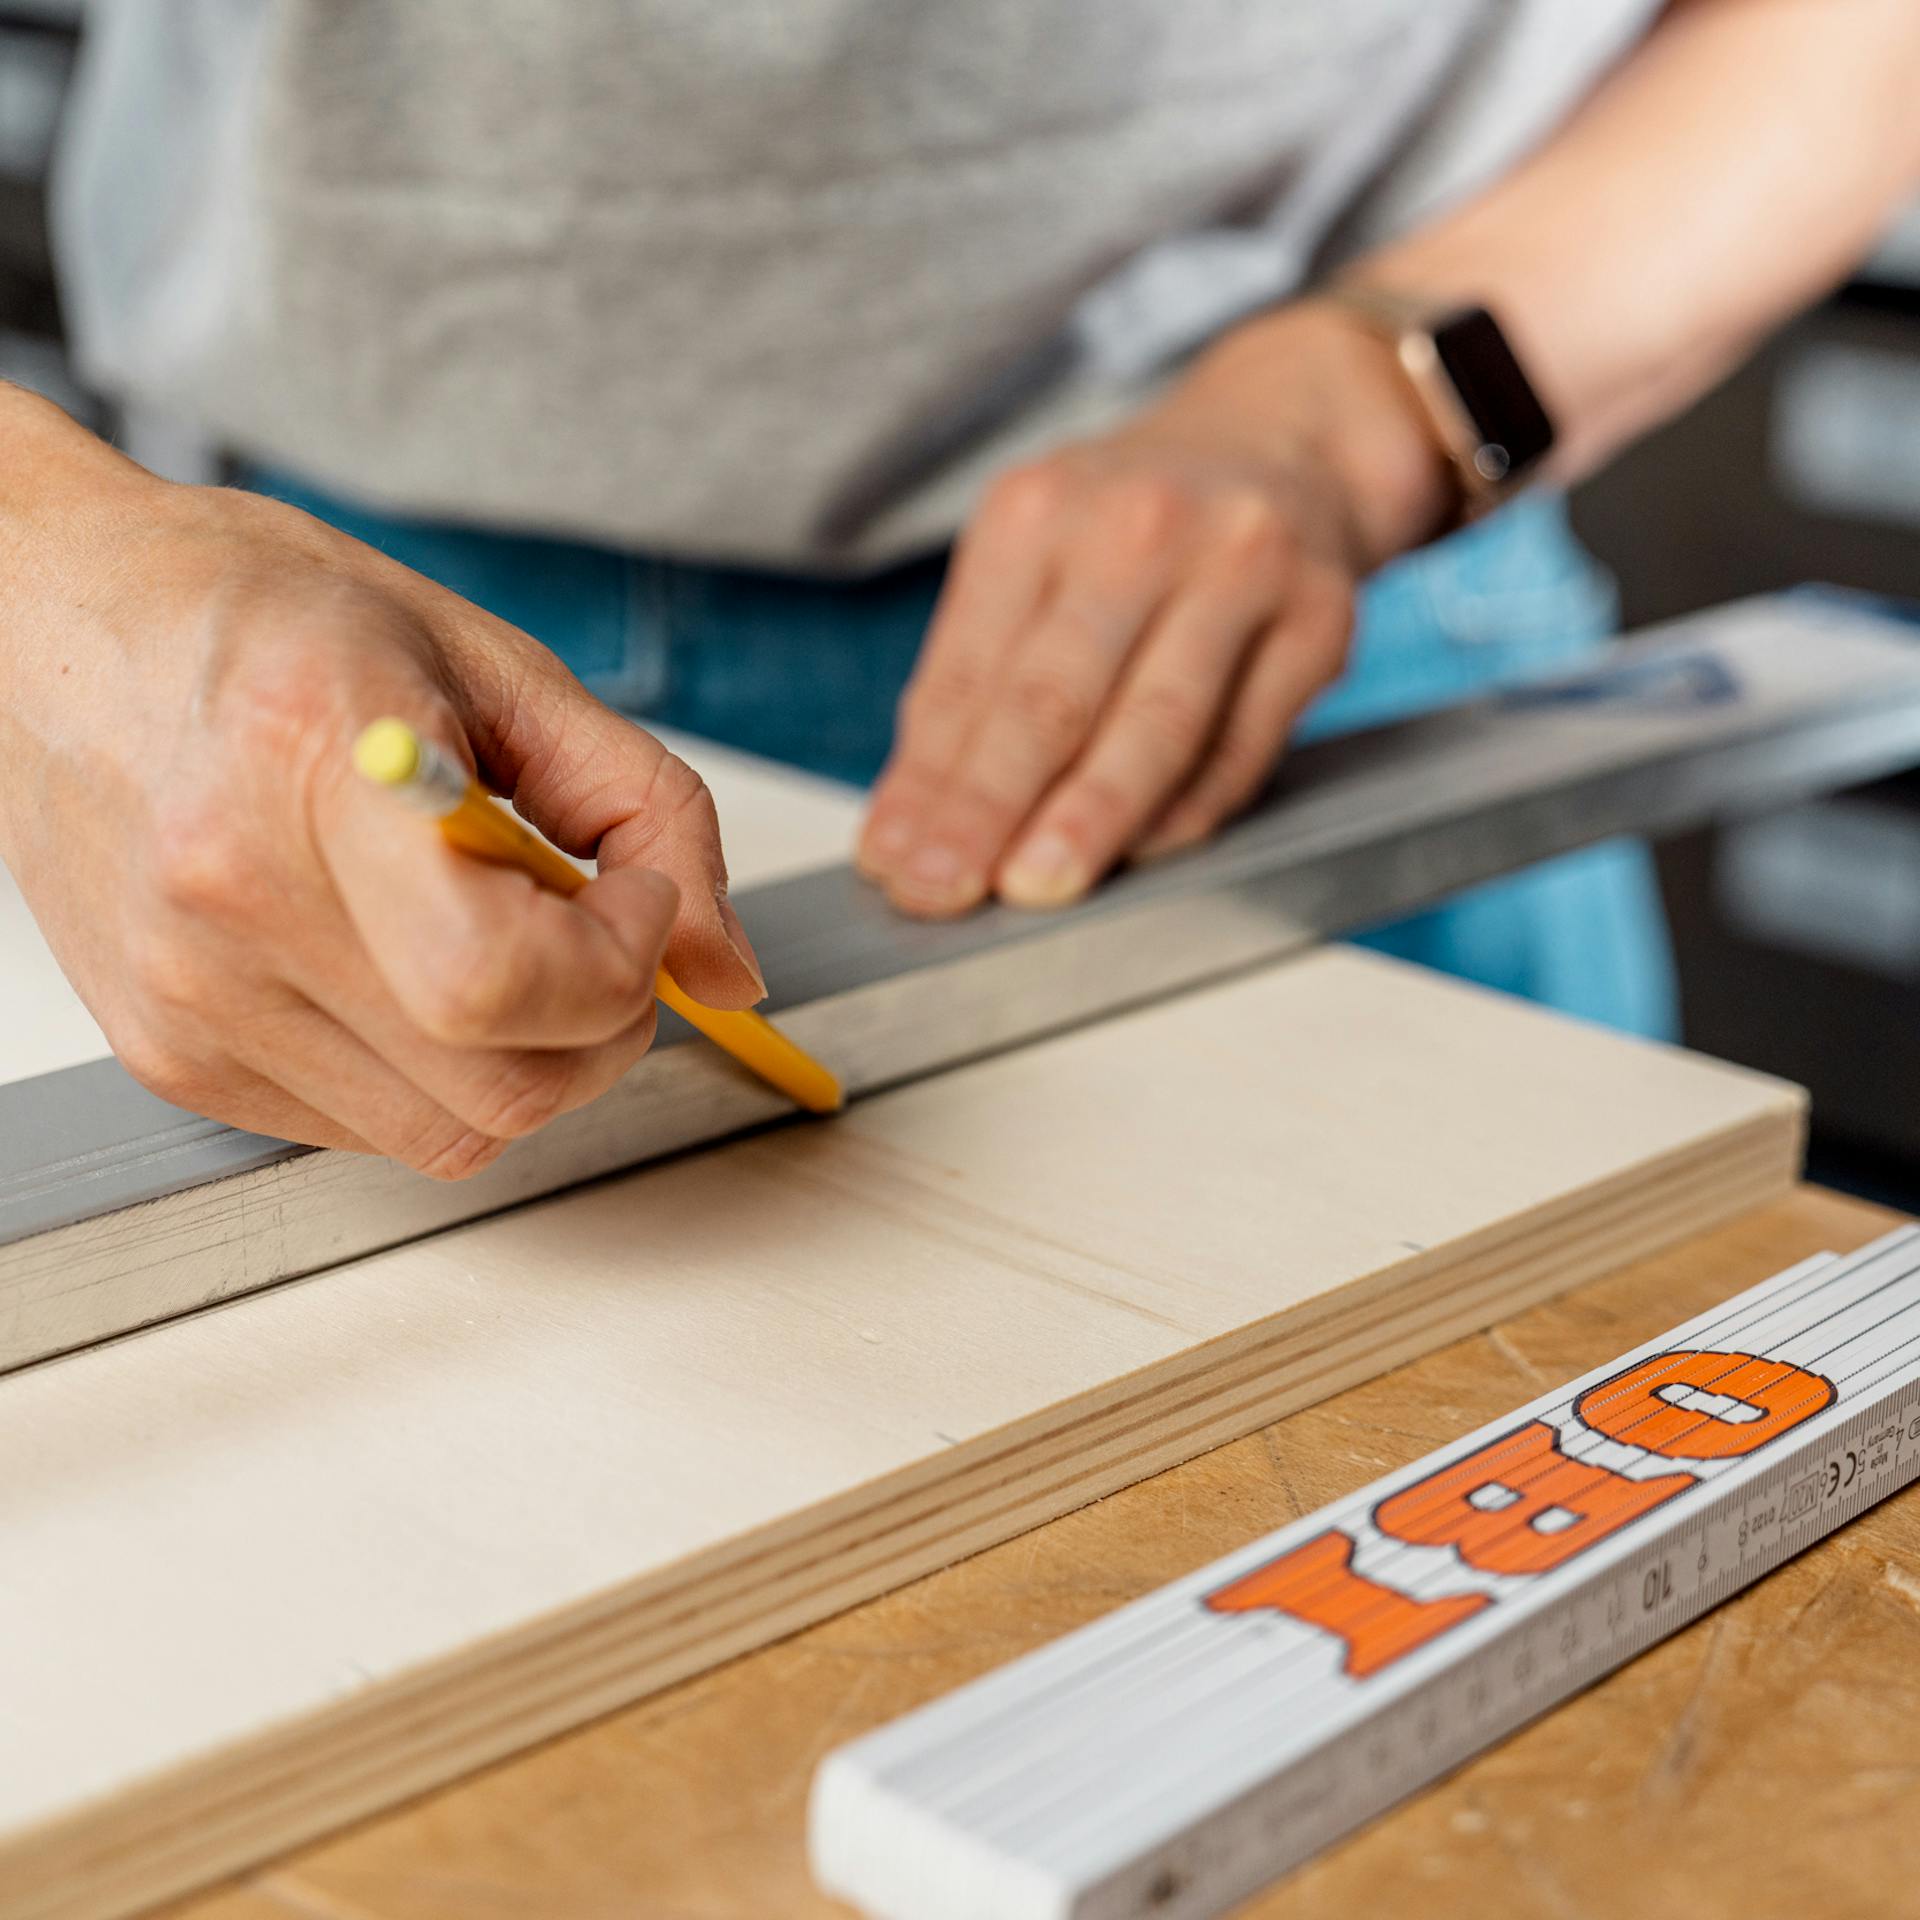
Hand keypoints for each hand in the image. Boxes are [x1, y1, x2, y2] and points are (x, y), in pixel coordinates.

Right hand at [0, 389, 763, 1176]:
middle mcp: (229, 906)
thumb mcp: (496, 665)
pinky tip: (410, 962)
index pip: (496, 980)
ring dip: (529, 1054)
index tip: (634, 900)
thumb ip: (648, 811)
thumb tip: (728, 967)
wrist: (60, 627)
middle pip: (501, 1085)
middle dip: (605, 1025)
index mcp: (313, 771)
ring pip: (455, 1132)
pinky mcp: (174, 1061)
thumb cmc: (268, 618)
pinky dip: (441, 1068)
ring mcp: (190, 1003)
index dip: (617, 966)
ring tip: (498, 936)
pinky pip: (377, 1129)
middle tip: (596, 932)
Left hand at [856, 302, 1450, 914]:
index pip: (968, 674)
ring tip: (1036, 887)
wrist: (1282, 445)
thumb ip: (975, 682)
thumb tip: (916, 820)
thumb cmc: (1129, 531)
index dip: (926, 780)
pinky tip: (1137, 855)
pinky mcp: (1320, 619)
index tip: (893, 862)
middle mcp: (1139, 526)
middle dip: (988, 806)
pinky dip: (1185, 811)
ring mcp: (1240, 567)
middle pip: (1054, 696)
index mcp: (1038, 511)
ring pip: (1157, 723)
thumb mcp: (1031, 561)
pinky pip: (1241, 743)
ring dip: (1090, 816)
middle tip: (945, 888)